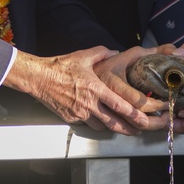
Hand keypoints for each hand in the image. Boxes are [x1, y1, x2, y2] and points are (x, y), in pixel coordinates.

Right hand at [4, 46, 160, 134]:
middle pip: (114, 122)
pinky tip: (99, 119)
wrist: (39, 78)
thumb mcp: (84, 56)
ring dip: (112, 127)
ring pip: (101, 127)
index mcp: (96, 89)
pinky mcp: (71, 119)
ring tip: (122, 126)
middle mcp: (89, 104)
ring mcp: (80, 114)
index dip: (134, 115)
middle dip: (129, 128)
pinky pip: (87, 124)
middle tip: (140, 131)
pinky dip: (95, 123)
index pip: (119, 106)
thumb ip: (103, 53)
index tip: (144, 120)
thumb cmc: (61, 66)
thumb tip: (115, 51)